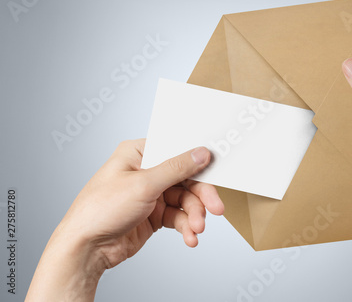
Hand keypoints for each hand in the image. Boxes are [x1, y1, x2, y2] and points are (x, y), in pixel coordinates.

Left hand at [26, 140, 223, 300]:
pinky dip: (186, 227)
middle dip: (200, 196)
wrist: (86, 249)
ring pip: (185, 200)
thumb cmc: (100, 210)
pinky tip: (189, 237)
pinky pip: (178, 216)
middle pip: (186, 178)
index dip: (198, 161)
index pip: (177, 151)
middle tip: (215, 208)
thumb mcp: (143, 185)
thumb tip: (200, 154)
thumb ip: (176, 168)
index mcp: (139, 153)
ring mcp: (151, 193)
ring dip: (194, 215)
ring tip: (196, 229)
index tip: (217, 169)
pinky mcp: (154, 214)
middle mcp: (146, 171)